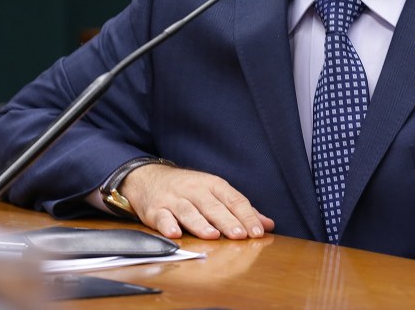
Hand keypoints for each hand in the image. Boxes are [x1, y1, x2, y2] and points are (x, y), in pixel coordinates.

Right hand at [120, 164, 274, 239]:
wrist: (148, 178)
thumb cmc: (187, 188)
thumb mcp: (214, 192)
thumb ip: (239, 209)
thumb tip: (267, 224)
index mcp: (212, 184)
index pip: (234, 199)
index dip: (246, 216)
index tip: (257, 231)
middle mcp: (194, 189)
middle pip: (213, 206)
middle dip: (227, 221)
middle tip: (239, 235)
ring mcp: (174, 199)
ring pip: (189, 211)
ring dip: (200, 223)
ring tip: (212, 235)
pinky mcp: (155, 209)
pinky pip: (162, 217)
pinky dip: (168, 225)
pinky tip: (175, 233)